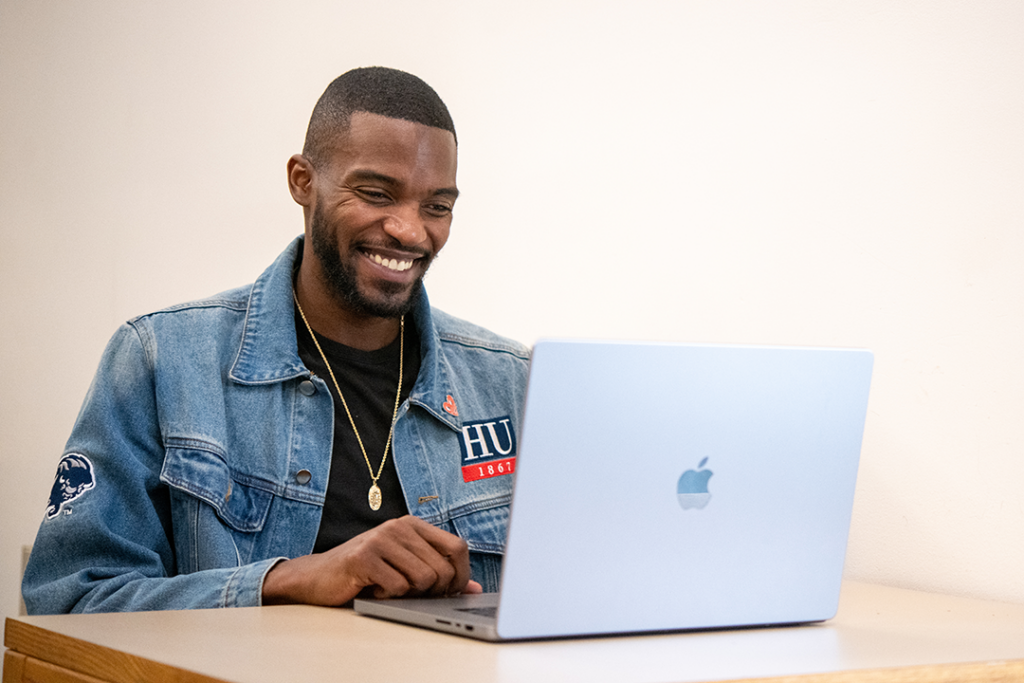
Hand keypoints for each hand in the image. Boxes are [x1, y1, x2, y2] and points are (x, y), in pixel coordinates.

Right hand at [262, 515, 479, 605]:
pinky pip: (398, 588)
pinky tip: (374, 590)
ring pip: (424, 579)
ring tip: (389, 588)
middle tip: (413, 594)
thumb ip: (439, 574)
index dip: (461, 574)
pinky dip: (389, 597)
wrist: (317, 577)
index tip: (451, 591)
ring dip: (409, 594)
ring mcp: (381, 539)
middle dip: (434, 591)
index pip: (458, 547)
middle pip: (443, 568)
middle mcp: (400, 526)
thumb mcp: (406, 568)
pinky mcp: (364, 557)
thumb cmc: (365, 572)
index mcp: (414, 525)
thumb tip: (475, 589)